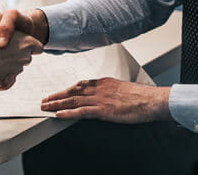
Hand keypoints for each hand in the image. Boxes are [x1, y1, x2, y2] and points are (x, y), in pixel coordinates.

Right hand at [0, 10, 42, 90]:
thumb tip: (0, 7)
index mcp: (28, 43)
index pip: (37, 46)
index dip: (28, 43)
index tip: (18, 42)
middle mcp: (25, 58)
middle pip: (25, 57)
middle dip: (15, 54)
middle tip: (0, 48)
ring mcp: (16, 72)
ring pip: (14, 68)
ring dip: (6, 64)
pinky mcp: (6, 83)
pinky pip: (6, 80)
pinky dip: (0, 77)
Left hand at [40, 77, 170, 122]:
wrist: (152, 100)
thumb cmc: (142, 97)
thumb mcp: (123, 89)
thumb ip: (112, 91)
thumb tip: (107, 97)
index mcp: (104, 82)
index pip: (80, 85)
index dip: (67, 90)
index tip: (58, 93)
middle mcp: (99, 88)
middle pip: (72, 92)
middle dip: (57, 96)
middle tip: (45, 100)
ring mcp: (100, 99)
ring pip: (73, 101)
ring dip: (57, 104)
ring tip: (46, 107)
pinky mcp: (103, 110)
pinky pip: (81, 112)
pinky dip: (68, 113)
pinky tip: (58, 115)